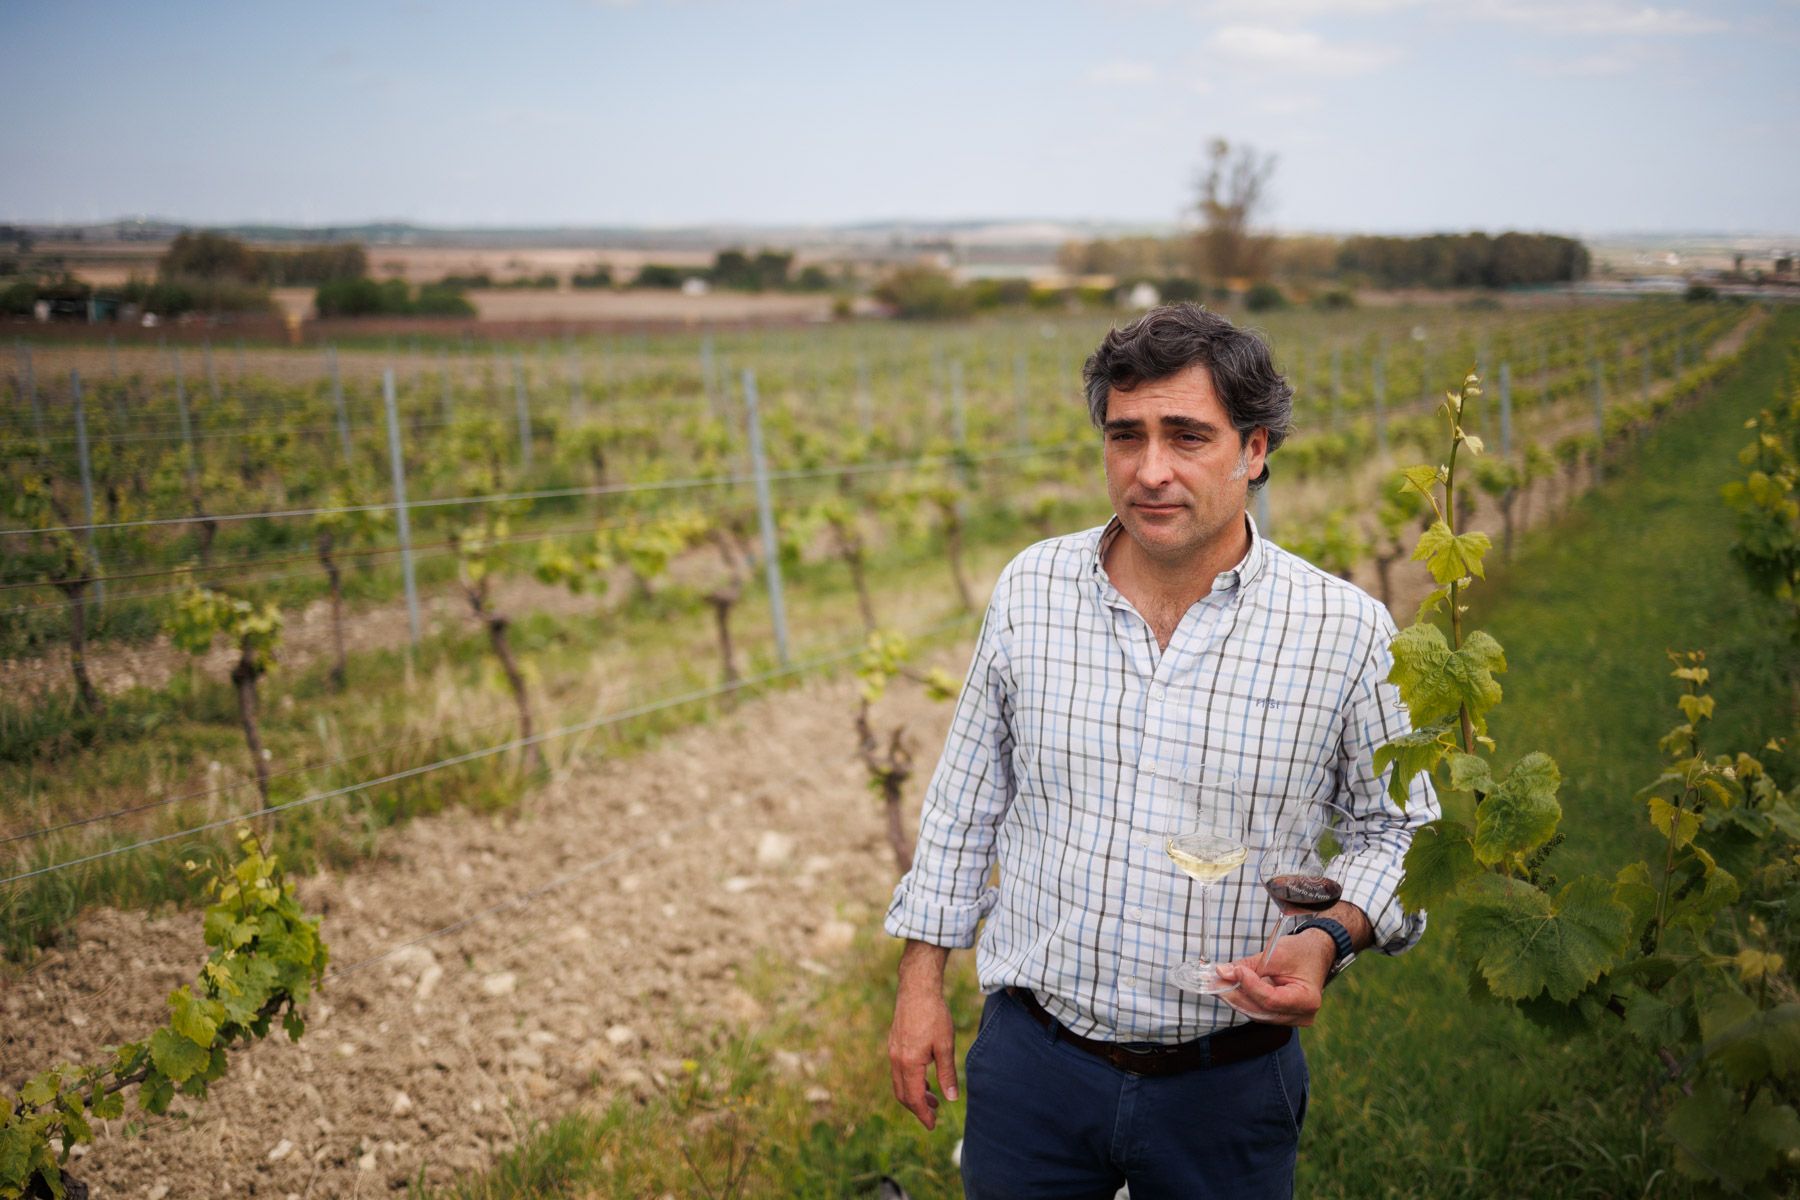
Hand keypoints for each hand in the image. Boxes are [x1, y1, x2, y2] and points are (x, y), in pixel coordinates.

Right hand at [888, 984, 958, 1129]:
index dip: (924, 1114)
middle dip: (918, 1108)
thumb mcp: (945, 1046)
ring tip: (933, 1099)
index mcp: (909, 1063)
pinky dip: (910, 1081)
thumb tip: (951, 1098)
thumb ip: (947, 1074)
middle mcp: (896, 1060)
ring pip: (899, 1083)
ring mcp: (893, 1052)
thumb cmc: (934, 1015)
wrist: (917, 988)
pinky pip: (898, 1071)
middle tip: (934, 1116)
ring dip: (914, 1095)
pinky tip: (925, 1079)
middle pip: (903, 1095)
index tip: (933, 1126)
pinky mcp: (893, 1044)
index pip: (914, 1098)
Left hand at [1213, 927, 1336, 1026]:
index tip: (1235, 972)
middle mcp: (1301, 1016)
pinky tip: (1228, 989)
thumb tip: (1222, 972)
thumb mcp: (1277, 953)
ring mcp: (1291, 1019)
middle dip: (1236, 995)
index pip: (1272, 1000)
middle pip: (1261, 1010)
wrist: (1315, 954)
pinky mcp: (1281, 1016)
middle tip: (1214, 982)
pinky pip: (1258, 1011)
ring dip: (1235, 999)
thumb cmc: (1301, 952)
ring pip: (1257, 1013)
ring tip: (1217, 984)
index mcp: (1307, 1000)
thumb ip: (1249, 965)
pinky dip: (1243, 999)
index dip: (1250, 987)